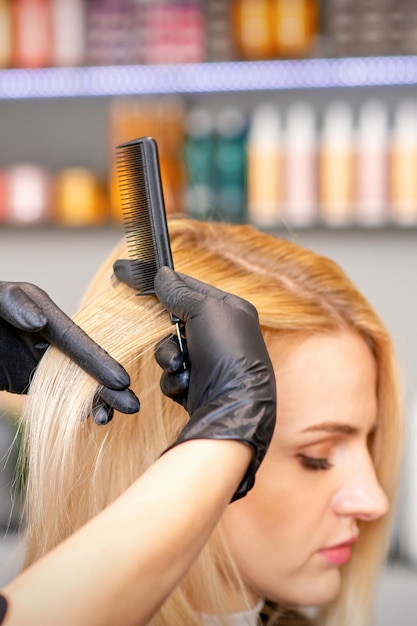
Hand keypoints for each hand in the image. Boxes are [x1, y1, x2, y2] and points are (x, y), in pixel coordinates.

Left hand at [0, 281, 139, 423]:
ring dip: (93, 400)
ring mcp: (38, 357)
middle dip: (107, 386)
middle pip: (82, 363)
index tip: (119, 380)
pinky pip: (55, 393)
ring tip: (108, 419)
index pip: (75, 340)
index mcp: (42, 311)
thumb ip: (13, 304)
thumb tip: (39, 323)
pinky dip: (74, 406)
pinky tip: (89, 418)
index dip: (98, 361)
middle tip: (132, 406)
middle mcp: (46, 334)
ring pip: (73, 382)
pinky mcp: (28, 376)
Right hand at [114, 260, 276, 499]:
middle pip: (175, 321)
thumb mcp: (204, 311)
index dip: (160, 281)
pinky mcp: (198, 383)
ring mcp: (209, 359)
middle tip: (171, 339)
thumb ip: (180, 292)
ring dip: (170, 358)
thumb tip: (162, 274)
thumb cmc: (226, 351)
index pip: (188, 286)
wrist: (233, 404)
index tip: (128, 272)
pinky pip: (172, 373)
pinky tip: (186, 384)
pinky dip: (175, 378)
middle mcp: (221, 333)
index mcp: (229, 309)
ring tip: (181, 367)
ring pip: (170, 349)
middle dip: (169, 334)